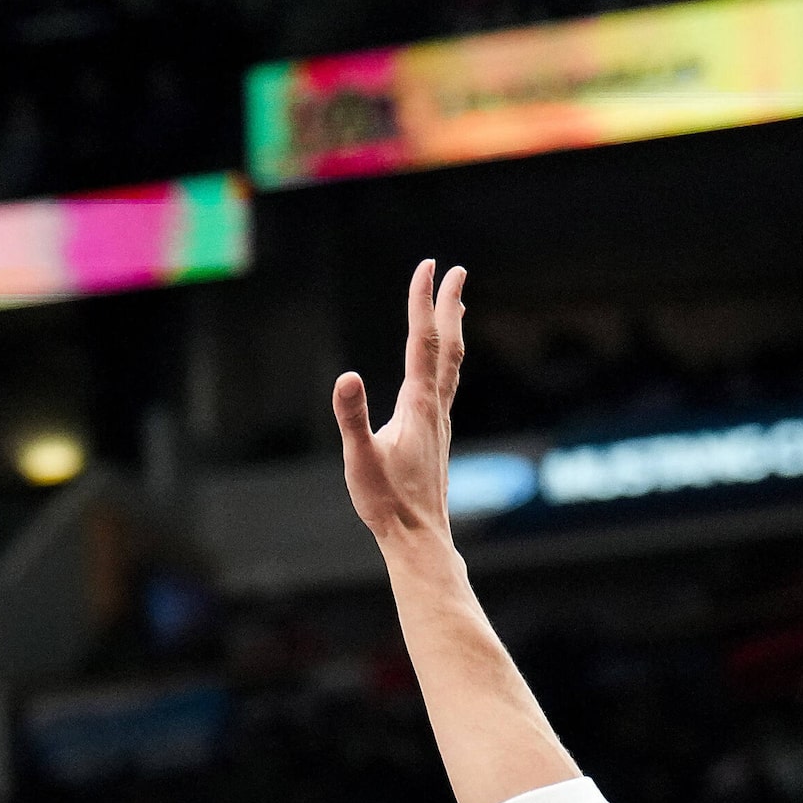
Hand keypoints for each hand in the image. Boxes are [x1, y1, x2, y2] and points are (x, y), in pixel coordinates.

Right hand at [333, 260, 466, 546]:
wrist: (419, 537)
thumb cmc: (387, 503)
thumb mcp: (360, 459)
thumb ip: (352, 417)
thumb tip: (346, 378)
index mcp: (418, 405)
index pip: (422, 341)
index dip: (423, 301)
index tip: (427, 265)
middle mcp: (435, 407)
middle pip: (447, 345)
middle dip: (449, 305)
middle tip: (455, 270)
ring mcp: (440, 421)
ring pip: (452, 365)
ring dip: (454, 330)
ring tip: (457, 307)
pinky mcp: (437, 436)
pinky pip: (447, 385)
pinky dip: (447, 360)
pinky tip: (441, 368)